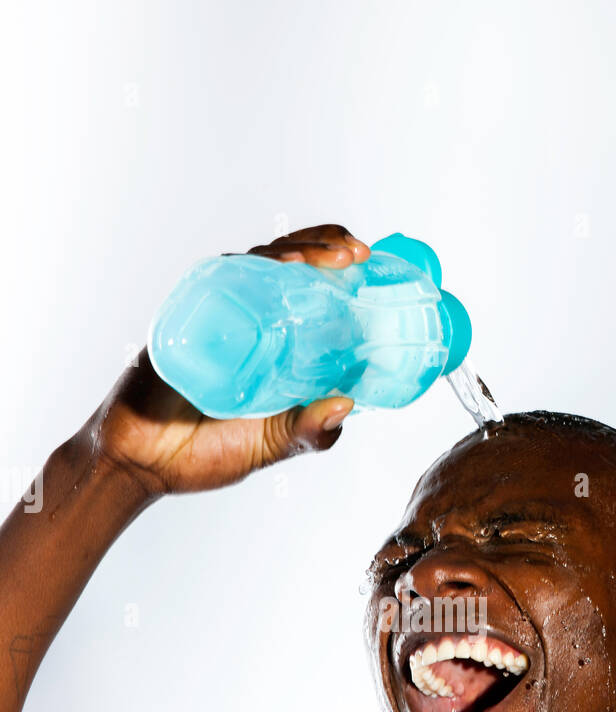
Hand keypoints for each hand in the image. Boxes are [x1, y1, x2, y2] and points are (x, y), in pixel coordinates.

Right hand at [86, 224, 370, 494]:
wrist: (143, 463)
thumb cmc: (207, 452)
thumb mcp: (273, 446)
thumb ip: (309, 432)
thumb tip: (348, 403)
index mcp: (279, 347)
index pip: (316, 297)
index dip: (346, 278)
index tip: (376, 271)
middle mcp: (251, 320)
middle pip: (294, 265)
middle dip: (330, 248)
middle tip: (360, 255)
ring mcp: (219, 311)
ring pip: (263, 261)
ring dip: (301, 249)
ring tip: (333, 257)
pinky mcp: (188, 311)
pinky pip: (220, 276)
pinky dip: (253, 264)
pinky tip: (281, 265)